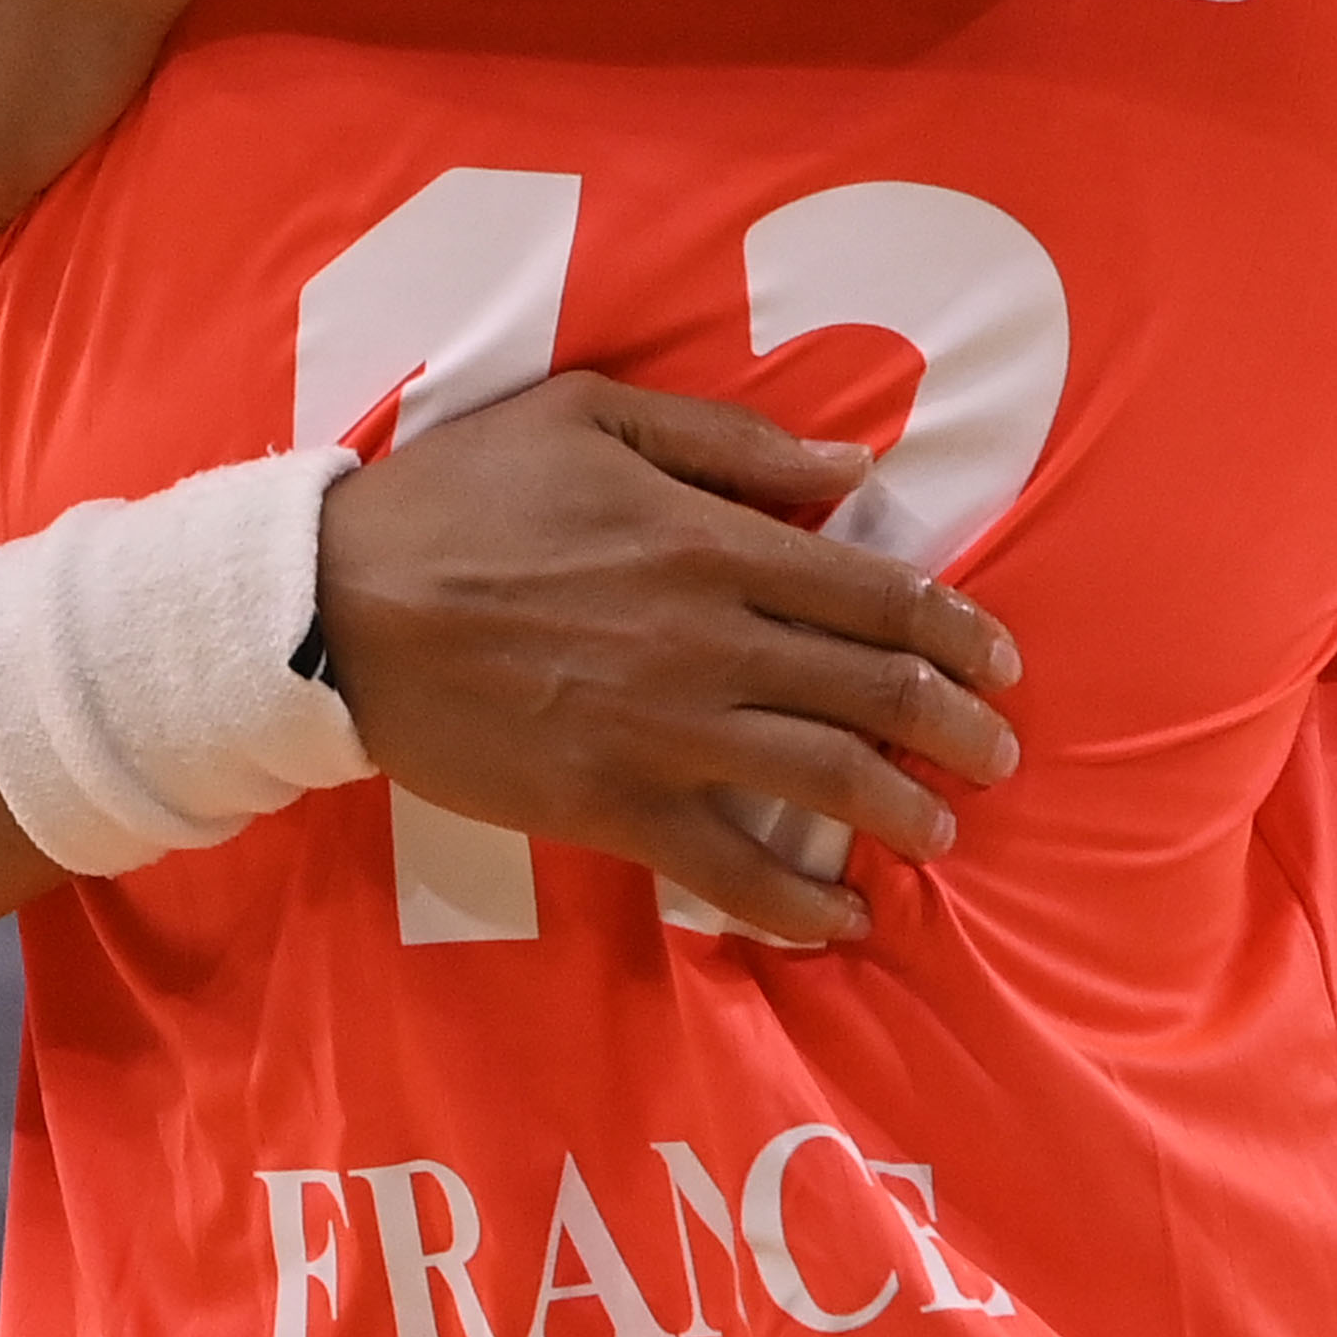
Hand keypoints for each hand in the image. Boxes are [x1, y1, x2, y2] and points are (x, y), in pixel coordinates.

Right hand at [314, 372, 1028, 949]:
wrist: (335, 607)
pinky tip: (841, 920)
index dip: (958, 632)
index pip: (879, 594)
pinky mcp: (609, 807)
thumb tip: (847, 470)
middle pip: (876, 692)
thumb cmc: (462, 496)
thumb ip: (731, 443)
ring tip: (944, 827)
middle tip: (1001, 751)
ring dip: (905, 808)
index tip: (1000, 660)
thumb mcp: (594, 416)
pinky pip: (727, 870)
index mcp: (717, 543)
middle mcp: (712, 643)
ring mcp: (665, 733)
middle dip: (958, 725)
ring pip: (826, 782)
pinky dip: (796, 904)